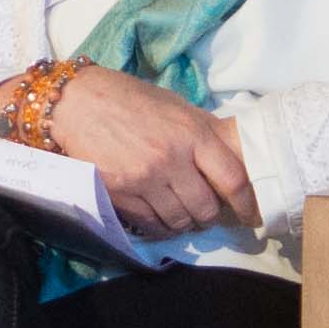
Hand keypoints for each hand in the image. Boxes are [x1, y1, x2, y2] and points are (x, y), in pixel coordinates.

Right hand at [39, 65, 260, 239]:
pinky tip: (161, 220)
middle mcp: (171, 159)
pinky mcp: (121, 194)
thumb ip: (205, 132)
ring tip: (183, 216)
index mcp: (192, 133)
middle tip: (207, 213)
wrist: (78, 102)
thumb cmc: (131, 99)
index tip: (250, 214)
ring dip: (185, 224)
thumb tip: (235, 155)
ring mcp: (144, 179)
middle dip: (210, 217)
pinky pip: (151, 225)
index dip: (246, 203)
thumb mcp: (177, 106)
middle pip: (206, 209)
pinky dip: (160, 228)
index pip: (232, 178)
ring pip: (179, 222)